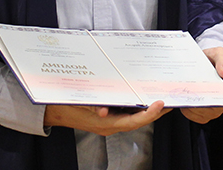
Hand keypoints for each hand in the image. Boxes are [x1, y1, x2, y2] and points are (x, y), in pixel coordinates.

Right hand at [43, 100, 167, 135]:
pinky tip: (142, 97)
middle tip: (170, 101)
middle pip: (138, 121)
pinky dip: (136, 106)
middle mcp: (110, 125)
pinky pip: (126, 113)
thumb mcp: (77, 103)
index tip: (160, 104)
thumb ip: (91, 107)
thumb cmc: (64, 106)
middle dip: (155, 112)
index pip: (132, 122)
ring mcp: (109, 121)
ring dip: (148, 109)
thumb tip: (104, 111)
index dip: (148, 114)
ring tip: (162, 99)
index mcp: (105, 124)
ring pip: (134, 117)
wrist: (52, 111)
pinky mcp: (107, 116)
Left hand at [181, 47, 222, 123]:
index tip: (204, 87)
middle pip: (215, 107)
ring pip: (204, 114)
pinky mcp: (204, 115)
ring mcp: (215, 110)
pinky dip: (188, 111)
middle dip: (201, 100)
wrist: (204, 64)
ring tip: (183, 95)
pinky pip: (196, 117)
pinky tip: (182, 101)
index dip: (216, 92)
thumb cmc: (213, 59)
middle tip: (189, 92)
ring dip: (192, 106)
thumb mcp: (219, 53)